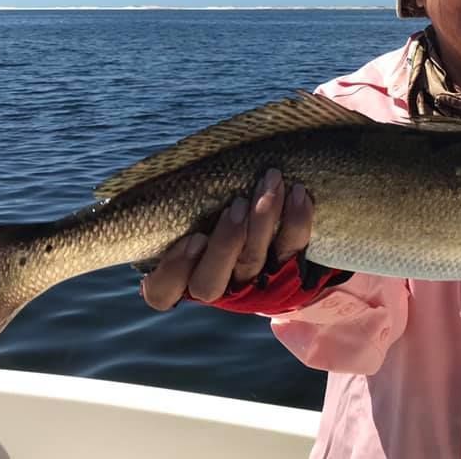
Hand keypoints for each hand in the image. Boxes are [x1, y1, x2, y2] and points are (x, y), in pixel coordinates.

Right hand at [141, 169, 313, 310]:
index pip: (162, 292)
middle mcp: (215, 284)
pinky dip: (296, 221)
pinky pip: (291, 250)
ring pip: (252, 262)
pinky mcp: (287, 270)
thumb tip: (173, 167)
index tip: (193, 239)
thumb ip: (181, 201)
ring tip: (270, 185)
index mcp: (181, 275)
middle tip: (236, 205)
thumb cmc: (212, 206)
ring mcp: (250, 282)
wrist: (274, 226)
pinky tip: (298, 193)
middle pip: (210, 284)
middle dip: (225, 245)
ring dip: (262, 222)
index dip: (174, 271)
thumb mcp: (189, 209)